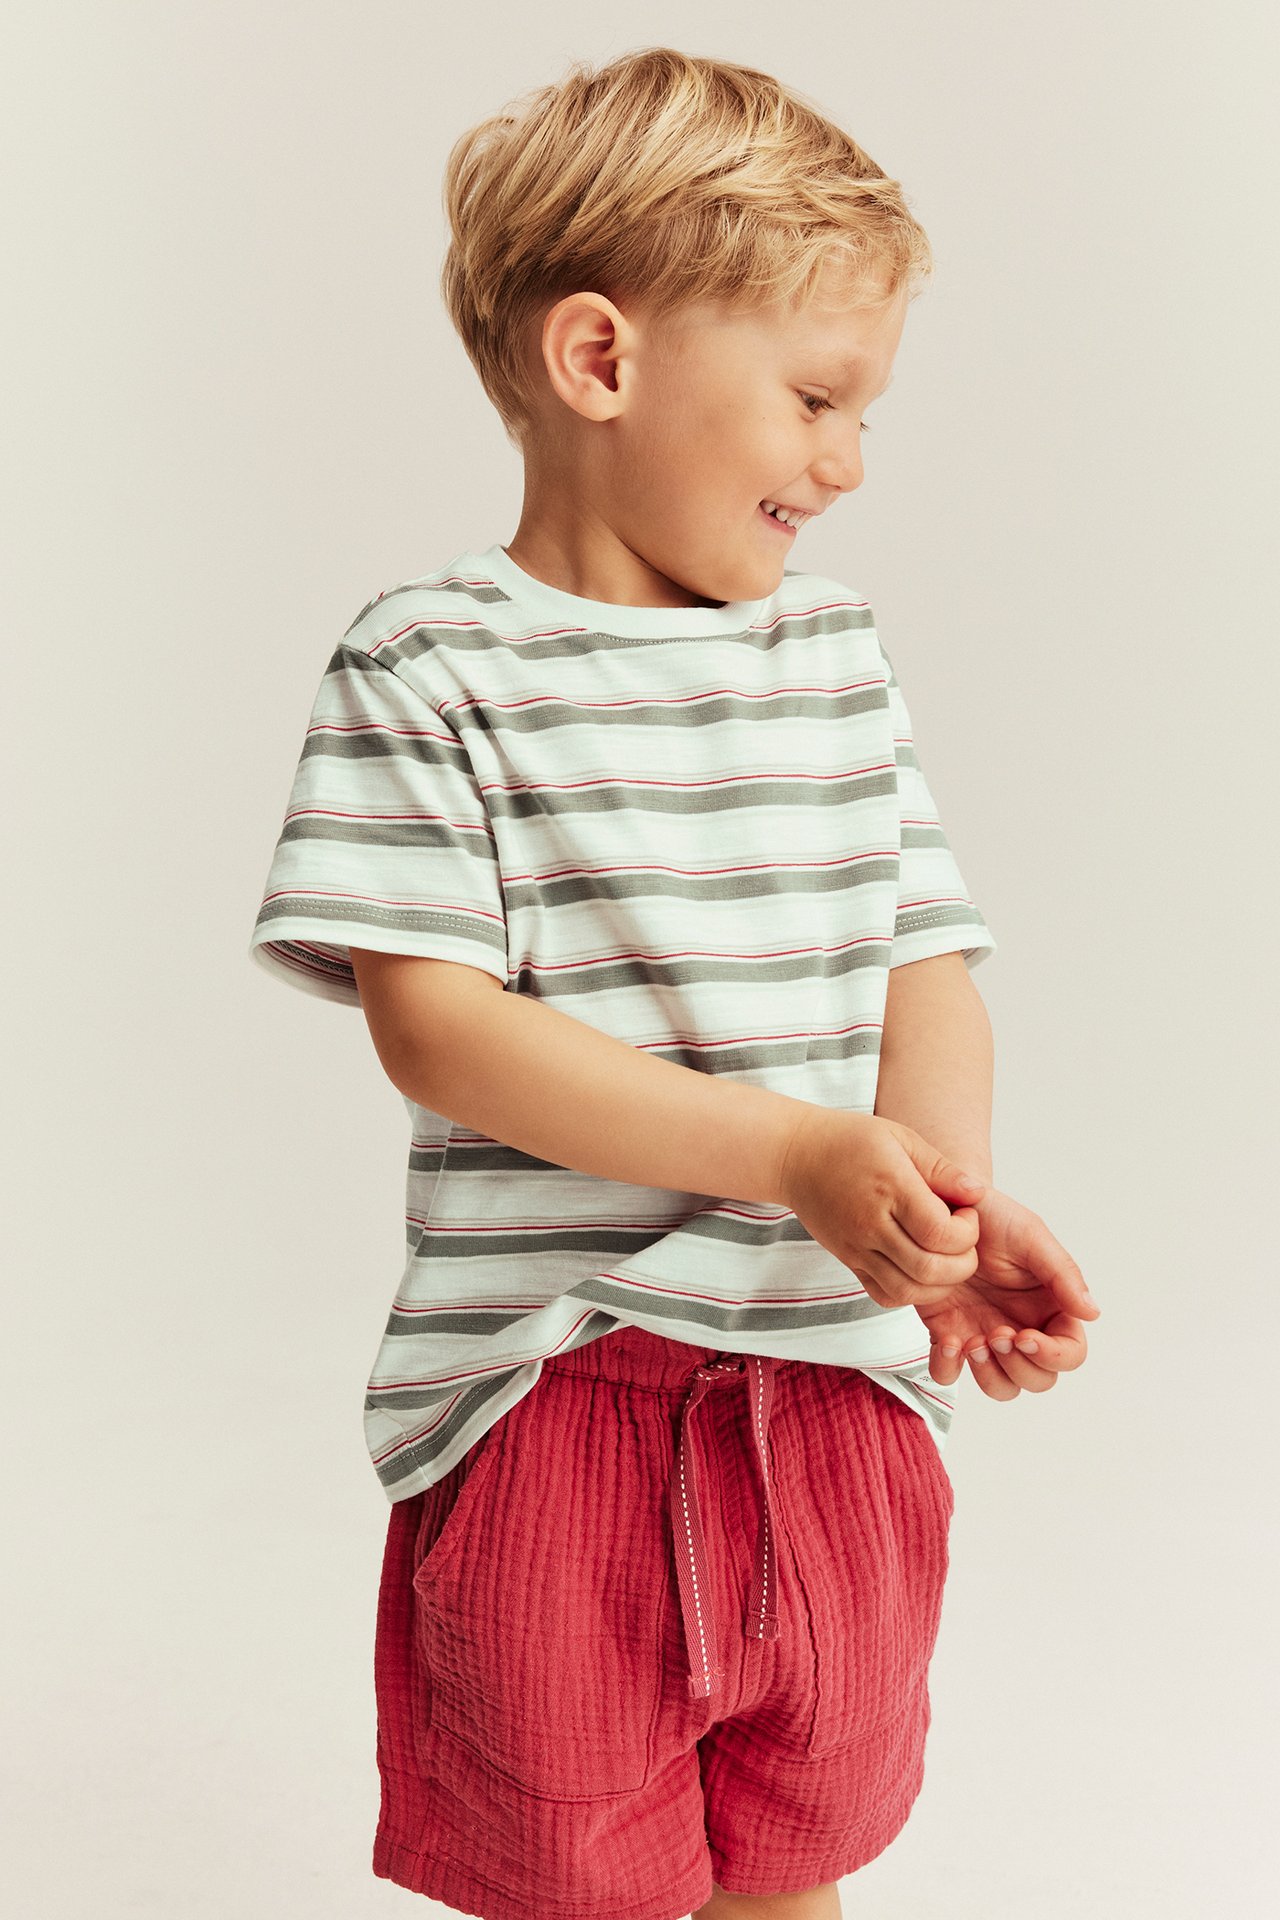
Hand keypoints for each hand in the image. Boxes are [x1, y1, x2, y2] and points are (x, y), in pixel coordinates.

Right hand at [778, 1109, 992, 1312]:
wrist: (796, 1156)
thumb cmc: (851, 1141)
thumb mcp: (901, 1138)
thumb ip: (941, 1169)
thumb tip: (977, 1193)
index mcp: (890, 1188)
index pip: (940, 1232)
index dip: (967, 1231)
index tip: (966, 1213)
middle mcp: (871, 1224)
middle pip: (930, 1269)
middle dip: (963, 1262)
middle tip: (962, 1240)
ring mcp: (857, 1248)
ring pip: (909, 1291)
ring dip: (940, 1284)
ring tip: (945, 1257)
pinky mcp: (849, 1262)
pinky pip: (885, 1296)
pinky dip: (911, 1293)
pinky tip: (919, 1269)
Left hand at [914, 1183, 1099, 1399]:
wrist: (945, 1206)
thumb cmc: (994, 1218)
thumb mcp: (1031, 1236)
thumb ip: (1062, 1273)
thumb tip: (1092, 1313)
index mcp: (1050, 1308)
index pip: (1070, 1353)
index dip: (1053, 1355)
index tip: (1025, 1336)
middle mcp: (1022, 1328)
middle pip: (1038, 1380)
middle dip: (1019, 1367)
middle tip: (995, 1335)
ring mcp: (985, 1336)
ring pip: (1001, 1387)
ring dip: (990, 1375)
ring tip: (972, 1343)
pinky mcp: (949, 1336)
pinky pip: (950, 1374)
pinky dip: (948, 1369)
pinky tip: (947, 1341)